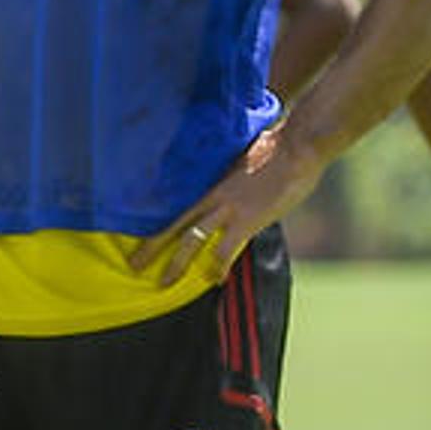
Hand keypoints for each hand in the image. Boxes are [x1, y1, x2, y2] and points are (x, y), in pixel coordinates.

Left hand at [144, 126, 323, 289]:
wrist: (297, 146)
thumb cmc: (278, 151)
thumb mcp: (245, 164)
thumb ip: (233, 181)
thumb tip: (232, 186)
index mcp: (212, 185)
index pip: (178, 209)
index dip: (159, 226)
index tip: (143, 240)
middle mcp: (214, 198)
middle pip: (175, 225)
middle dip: (152, 247)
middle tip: (134, 265)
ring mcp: (229, 209)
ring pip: (192, 240)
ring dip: (176, 263)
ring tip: (164, 283)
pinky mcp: (247, 220)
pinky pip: (226, 250)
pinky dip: (219, 267)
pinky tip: (215, 281)